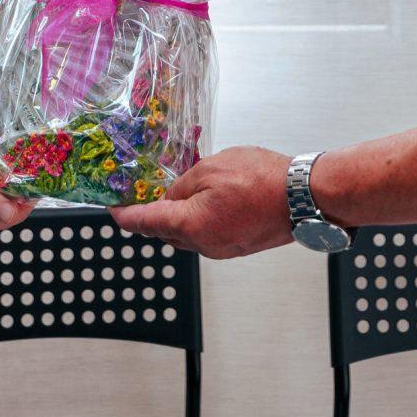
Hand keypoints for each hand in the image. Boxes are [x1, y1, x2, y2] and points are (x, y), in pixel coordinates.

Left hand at [108, 146, 293, 258]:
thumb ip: (182, 184)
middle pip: (165, 233)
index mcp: (192, 225)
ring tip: (181, 191)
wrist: (304, 197)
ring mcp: (223, 248)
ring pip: (187, 235)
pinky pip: (208, 235)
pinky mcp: (238, 246)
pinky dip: (199, 221)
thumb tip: (171, 197)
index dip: (125, 215)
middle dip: (153, 215)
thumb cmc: (263, 180)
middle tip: (146, 194)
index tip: (112, 210)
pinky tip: (207, 200)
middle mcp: (205, 244)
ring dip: (179, 217)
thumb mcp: (210, 168)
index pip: (146, 223)